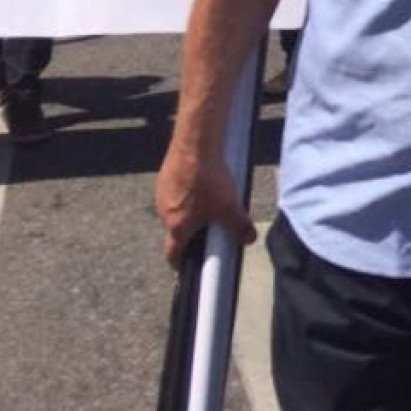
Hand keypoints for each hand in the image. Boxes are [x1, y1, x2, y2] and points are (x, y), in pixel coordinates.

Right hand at [155, 143, 256, 268]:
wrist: (194, 145)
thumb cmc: (208, 179)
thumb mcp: (230, 207)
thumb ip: (239, 227)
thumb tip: (248, 239)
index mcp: (176, 227)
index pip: (172, 254)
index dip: (180, 262)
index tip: (186, 265)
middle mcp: (163, 213)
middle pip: (176, 230)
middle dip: (191, 231)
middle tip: (210, 225)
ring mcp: (161, 193)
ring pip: (176, 209)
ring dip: (189, 209)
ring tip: (209, 200)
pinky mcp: (165, 176)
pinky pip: (176, 190)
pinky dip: (187, 191)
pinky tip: (202, 182)